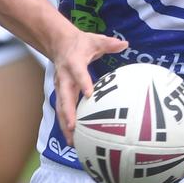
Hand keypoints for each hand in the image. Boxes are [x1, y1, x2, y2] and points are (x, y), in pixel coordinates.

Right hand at [51, 28, 128, 144]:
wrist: (58, 43)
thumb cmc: (80, 44)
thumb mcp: (94, 40)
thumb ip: (109, 43)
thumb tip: (125, 43)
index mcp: (73, 63)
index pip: (78, 73)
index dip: (83, 83)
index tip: (89, 94)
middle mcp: (64, 77)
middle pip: (64, 97)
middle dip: (68, 113)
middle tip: (73, 127)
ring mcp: (60, 87)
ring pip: (60, 108)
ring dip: (64, 125)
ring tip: (72, 142)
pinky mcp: (60, 94)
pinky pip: (62, 111)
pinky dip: (65, 125)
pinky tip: (73, 139)